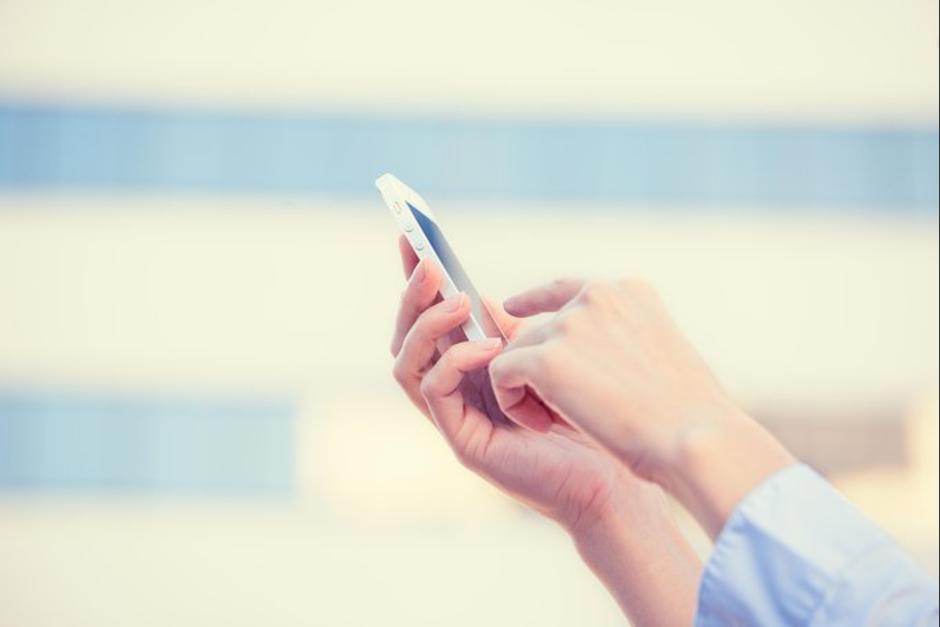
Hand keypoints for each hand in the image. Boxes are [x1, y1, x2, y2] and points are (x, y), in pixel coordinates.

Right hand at [389, 246, 702, 624]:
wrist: (617, 476)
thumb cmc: (589, 417)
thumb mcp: (548, 357)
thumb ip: (512, 331)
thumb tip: (483, 296)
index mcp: (471, 369)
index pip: (428, 320)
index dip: (414, 281)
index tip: (410, 237)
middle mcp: (455, 392)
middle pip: (405, 338)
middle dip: (412, 296)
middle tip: (428, 264)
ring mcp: (455, 418)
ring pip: (407, 363)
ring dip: (427, 325)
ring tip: (459, 301)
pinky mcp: (464, 443)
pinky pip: (433, 391)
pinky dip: (454, 361)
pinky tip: (489, 347)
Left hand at [489, 278, 793, 535]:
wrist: (695, 439)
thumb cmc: (688, 415)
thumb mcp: (660, 355)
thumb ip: (622, 339)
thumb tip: (593, 353)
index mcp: (629, 291)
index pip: (567, 288)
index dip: (534, 300)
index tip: (512, 310)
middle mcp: (597, 297)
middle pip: (538, 330)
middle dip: (539, 370)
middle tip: (558, 413)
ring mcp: (570, 324)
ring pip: (517, 353)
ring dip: (526, 390)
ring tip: (554, 424)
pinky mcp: (546, 358)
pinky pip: (502, 373)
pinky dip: (512, 403)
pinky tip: (541, 426)